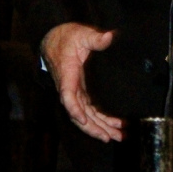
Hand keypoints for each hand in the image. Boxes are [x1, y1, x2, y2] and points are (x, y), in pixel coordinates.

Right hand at [41, 22, 123, 141]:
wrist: (55, 40)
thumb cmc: (67, 37)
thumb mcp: (81, 34)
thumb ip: (95, 38)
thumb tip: (109, 37)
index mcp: (68, 74)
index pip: (68, 95)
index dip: (74, 109)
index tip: (82, 120)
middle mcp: (69, 88)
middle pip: (78, 113)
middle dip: (93, 127)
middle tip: (110, 137)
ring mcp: (74, 92)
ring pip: (84, 115)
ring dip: (99, 127)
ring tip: (117, 136)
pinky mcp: (80, 92)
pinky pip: (89, 110)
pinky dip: (100, 119)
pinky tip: (113, 125)